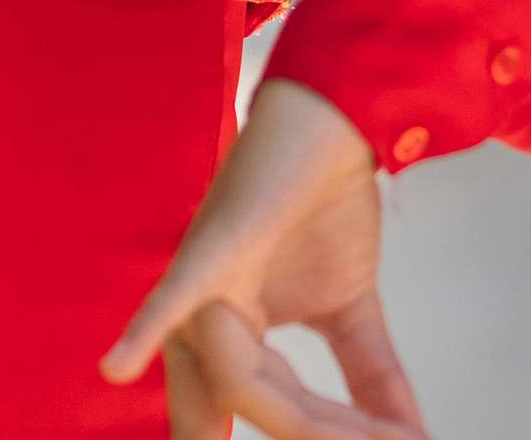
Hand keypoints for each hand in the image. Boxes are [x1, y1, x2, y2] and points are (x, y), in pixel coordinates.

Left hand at [102, 78, 424, 439]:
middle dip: (307, 437)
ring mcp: (203, 285)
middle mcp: (201, 320)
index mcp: (226, 339)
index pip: (239, 416)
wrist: (335, 122)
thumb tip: (413, 437)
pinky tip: (116, 368)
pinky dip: (146, 330)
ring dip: (311, 422)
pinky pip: (175, 294)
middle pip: (238, 409)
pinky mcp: (211, 246)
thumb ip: (371, 377)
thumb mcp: (353, 307)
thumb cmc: (325, 205)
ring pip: (238, 381)